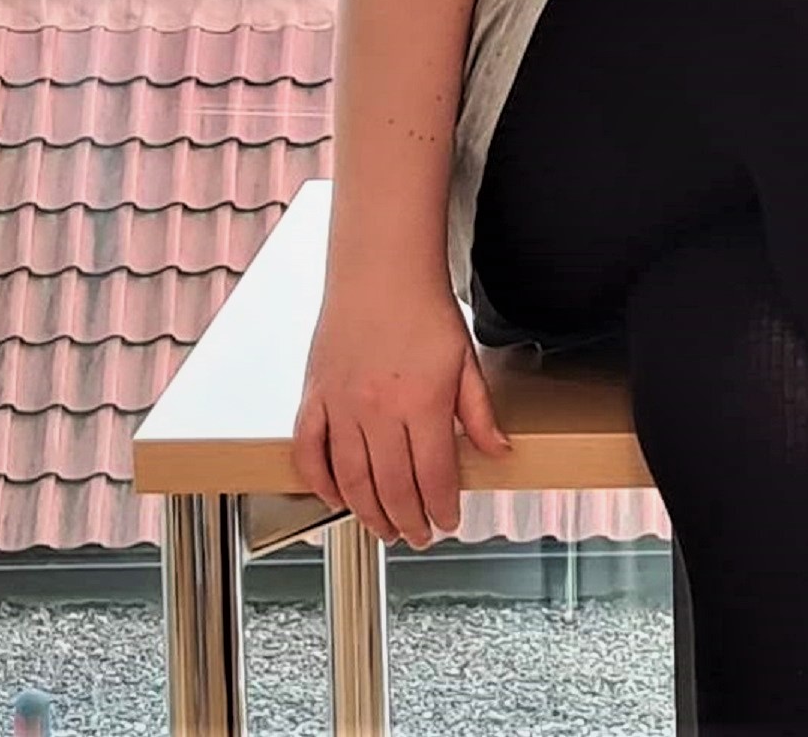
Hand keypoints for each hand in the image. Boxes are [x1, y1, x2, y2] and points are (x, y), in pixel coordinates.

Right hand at [294, 273, 510, 548]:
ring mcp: (341, 406)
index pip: (434, 474)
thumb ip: (479, 413)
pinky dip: (321, 482)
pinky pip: (309, 452)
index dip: (442, 506)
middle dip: (408, 519)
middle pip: (392, 485)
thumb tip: (498, 451)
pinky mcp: (313, 397)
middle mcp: (378, 411)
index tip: (448, 522)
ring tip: (384, 529)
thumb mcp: (466, 361)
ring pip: (351, 478)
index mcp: (422, 403)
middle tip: (417, 536)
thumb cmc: (425, 310)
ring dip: (368, 512)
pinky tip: (336, 498)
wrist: (380, 271)